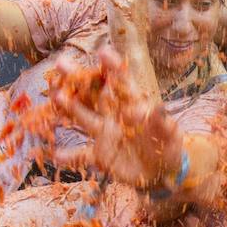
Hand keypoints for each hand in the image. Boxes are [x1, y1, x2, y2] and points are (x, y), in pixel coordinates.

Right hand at [50, 46, 182, 190]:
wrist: (162, 174)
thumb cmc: (168, 148)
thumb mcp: (170, 137)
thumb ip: (163, 124)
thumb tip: (158, 109)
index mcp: (133, 107)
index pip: (122, 83)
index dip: (113, 68)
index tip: (103, 52)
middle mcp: (114, 116)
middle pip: (94, 93)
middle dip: (77, 78)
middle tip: (60, 63)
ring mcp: (105, 135)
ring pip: (83, 117)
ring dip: (68, 107)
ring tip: (55, 96)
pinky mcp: (101, 156)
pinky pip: (82, 155)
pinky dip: (70, 156)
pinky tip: (57, 156)